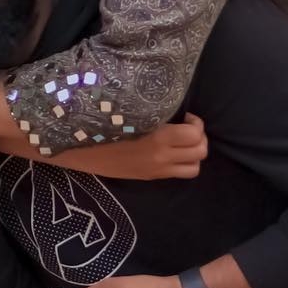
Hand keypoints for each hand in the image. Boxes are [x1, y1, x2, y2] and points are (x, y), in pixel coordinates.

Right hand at [91, 115, 207, 180]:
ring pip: (195, 167)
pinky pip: (181, 174)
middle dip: (200, 138)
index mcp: (158, 137)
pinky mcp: (153, 177)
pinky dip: (185, 164)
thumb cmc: (108, 126)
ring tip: (185, 144)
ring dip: (195, 155)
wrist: (87, 151)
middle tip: (188, 129)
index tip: (186, 117)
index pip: (194, 135)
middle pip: (200, 151)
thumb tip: (176, 110)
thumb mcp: (136, 116)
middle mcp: (162, 156)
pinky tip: (174, 154)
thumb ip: (158, 114)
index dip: (196, 124)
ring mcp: (158, 170)